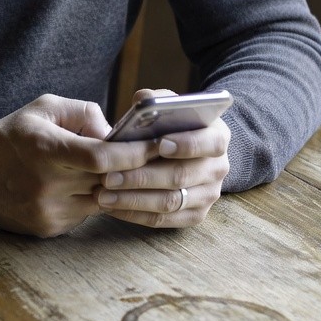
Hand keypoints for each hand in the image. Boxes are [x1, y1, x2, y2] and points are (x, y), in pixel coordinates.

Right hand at [0, 94, 163, 237]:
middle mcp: (46, 184)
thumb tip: (117, 134)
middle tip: (155, 157)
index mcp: (45, 148)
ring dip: (113, 186)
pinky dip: (91, 199)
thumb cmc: (13, 136)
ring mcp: (48, 211)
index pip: (101, 158)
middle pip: (108, 180)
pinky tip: (83, 186)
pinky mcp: (49, 228)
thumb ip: (84, 113)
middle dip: (133, 169)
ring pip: (102, 200)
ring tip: (119, 170)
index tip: (157, 144)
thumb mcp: (44, 108)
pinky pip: (86, 214)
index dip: (134, 153)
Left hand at [96, 88, 229, 228]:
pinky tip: (111, 206)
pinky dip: (134, 214)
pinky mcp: (194, 215)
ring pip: (169, 202)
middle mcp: (218, 168)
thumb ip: (157, 100)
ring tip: (103, 194)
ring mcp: (208, 195)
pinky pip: (162, 220)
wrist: (187, 151)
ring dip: (132, 200)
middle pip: (181, 176)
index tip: (159, 144)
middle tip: (108, 176)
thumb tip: (143, 100)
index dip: (187, 144)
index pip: (211, 143)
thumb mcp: (169, 107)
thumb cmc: (172, 125)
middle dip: (142, 177)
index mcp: (218, 137)